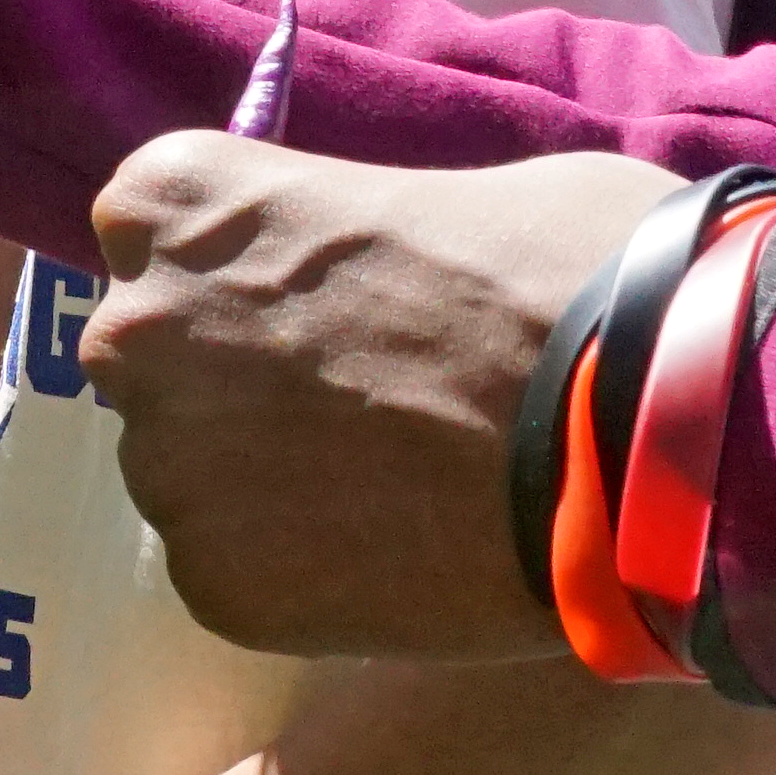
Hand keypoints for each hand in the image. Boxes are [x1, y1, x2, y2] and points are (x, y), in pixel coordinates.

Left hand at [84, 138, 658, 661]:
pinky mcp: (214, 586)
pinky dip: (298, 566)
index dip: (232, 262)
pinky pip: (232, 569)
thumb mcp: (449, 188)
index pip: (146, 224)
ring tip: (391, 480)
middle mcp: (139, 327)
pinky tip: (395, 548)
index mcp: (180, 197)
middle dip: (233, 371)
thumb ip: (349, 227)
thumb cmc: (571, 268)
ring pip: (190, 469)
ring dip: (262, 474)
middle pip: (154, 352)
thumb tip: (365, 267)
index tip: (307, 288)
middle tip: (359, 393)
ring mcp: (169, 466)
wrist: (636, 430)